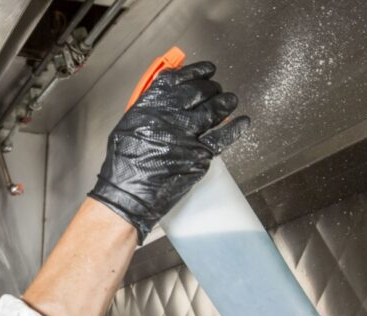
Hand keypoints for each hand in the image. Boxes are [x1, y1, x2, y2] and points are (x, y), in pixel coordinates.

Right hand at [88, 61, 250, 242]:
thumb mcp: (128, 126)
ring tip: (230, 100)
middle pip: (200, 91)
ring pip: (215, 109)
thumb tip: (167, 100)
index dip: (196, 71)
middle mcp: (171, 115)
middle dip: (212, 88)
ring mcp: (187, 134)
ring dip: (226, 102)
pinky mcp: (199, 154)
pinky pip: (223, 136)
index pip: (178, 78)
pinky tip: (242, 122)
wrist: (128, 193)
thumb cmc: (124, 165)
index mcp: (151, 105)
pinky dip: (235, 127)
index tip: (206, 70)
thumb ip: (148, 109)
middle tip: (217, 90)